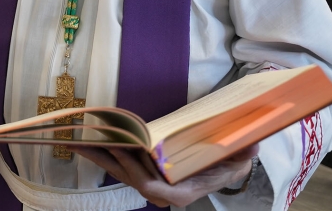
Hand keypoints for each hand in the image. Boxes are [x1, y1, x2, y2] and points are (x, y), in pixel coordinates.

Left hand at [76, 144, 258, 207]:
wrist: (227, 165)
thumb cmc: (231, 161)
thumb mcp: (240, 157)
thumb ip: (243, 152)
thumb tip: (251, 144)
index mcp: (183, 191)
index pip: (154, 188)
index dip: (136, 172)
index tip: (124, 150)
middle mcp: (165, 191)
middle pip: (131, 178)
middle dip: (113, 160)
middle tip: (96, 139)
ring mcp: (153, 183)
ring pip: (122, 173)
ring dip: (102, 158)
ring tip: (81, 142)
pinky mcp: (146, 174)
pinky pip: (122, 167)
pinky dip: (107, 156)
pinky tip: (91, 144)